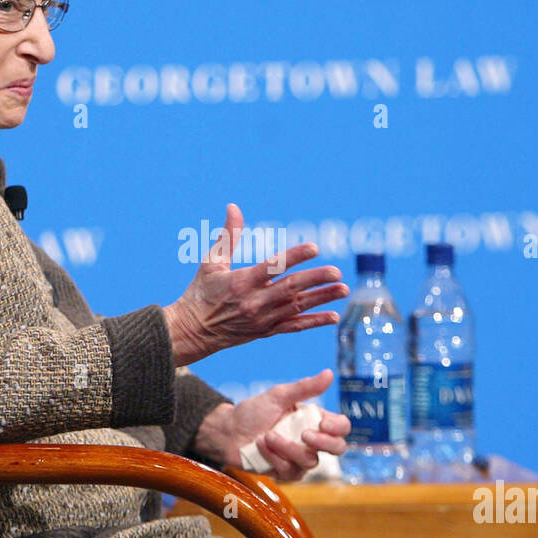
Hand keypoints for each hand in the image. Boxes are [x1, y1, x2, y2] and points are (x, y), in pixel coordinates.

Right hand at [163, 203, 348, 365]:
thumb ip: (228, 235)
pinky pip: (294, 327)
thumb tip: (234, 206)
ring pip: (296, 308)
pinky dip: (314, 322)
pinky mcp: (266, 331)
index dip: (294, 257)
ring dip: (322, 298)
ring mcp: (262, 319)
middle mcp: (253, 302)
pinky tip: (334, 316)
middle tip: (337, 271)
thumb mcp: (211, 262)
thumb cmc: (201, 292)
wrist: (193, 331)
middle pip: (290, 289)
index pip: (272, 267)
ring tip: (344, 289)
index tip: (314, 247)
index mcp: (240, 282)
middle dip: (315, 280)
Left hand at [193, 369, 351, 480]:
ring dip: (287, 448)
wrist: (228, 432)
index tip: (323, 423)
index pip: (341, 427)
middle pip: (337, 448)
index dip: (338, 427)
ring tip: (267, 436)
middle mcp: (311, 441)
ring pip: (309, 461)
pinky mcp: (286, 472)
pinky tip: (261, 446)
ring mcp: (299, 458)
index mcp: (314, 420)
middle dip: (323, 443)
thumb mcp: (278, 395)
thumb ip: (305, 387)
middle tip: (304, 435)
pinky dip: (274, 458)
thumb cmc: (253, 411)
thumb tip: (329, 373)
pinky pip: (290, 471)